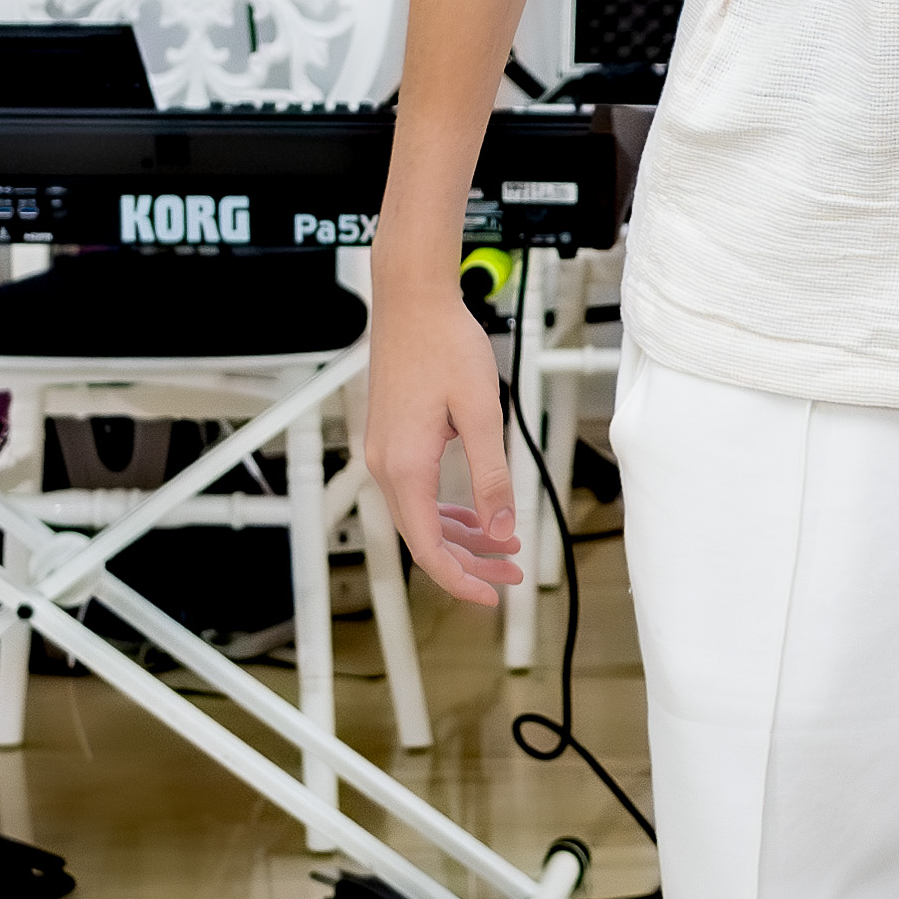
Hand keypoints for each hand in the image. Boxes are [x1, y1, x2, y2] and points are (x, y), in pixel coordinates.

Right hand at [361, 271, 529, 607]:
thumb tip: (499, 530)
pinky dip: (448, 511)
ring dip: (462, 538)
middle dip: (469, 563)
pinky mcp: (393, 440)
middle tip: (512, 575)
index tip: (493, 597)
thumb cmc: (445, 346)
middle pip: (425, 539)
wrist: (413, 302)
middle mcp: (386, 466)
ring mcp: (385, 454)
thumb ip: (491, 476)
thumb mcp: (481, 415)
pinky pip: (419, 492)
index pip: (428, 549)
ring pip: (422, 517)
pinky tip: (477, 515)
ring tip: (504, 549)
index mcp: (405, 468)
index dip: (461, 580)